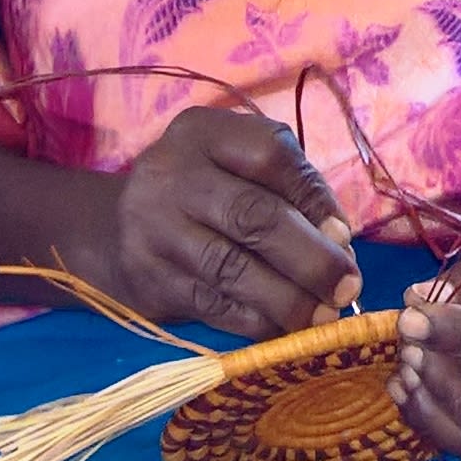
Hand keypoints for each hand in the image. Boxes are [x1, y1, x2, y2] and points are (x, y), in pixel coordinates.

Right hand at [96, 107, 358, 339]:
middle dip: (312, 259)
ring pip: (232, 269)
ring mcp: (152, 229)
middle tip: (347, 288)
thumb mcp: (242, 166)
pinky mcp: (147, 279)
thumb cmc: (206, 192)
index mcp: (204, 133)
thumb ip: (293, 189)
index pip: (270, 155)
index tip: (345, 235)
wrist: (112, 229)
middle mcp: (171, 175)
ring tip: (323, 316)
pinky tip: (282, 328)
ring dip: (288, 300)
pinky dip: (256, 321)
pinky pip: (211, 305)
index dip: (315, 198)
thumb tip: (339, 243)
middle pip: (253, 216)